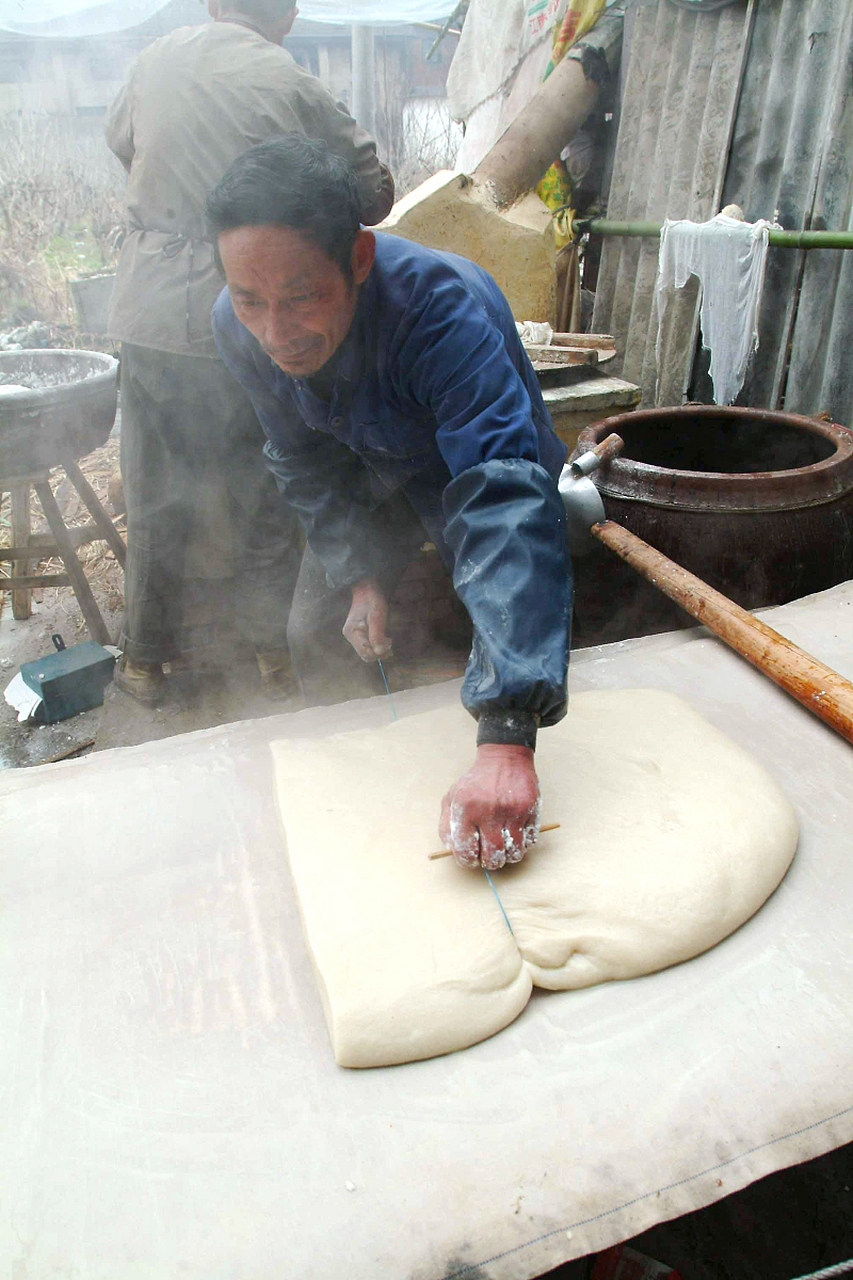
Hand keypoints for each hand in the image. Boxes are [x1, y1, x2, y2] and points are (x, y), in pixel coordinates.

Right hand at [342, 578, 392, 661]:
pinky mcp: (357, 635)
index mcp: (352, 632)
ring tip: (388, 640)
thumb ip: (377, 635)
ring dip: (378, 650)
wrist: (366, 590)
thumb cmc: (371, 601)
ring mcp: (353, 636)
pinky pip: (367, 646)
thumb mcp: (377, 616)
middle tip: (390, 643)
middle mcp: (350, 636)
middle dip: (379, 652)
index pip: (365, 652)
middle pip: (365, 654)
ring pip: (366, 652)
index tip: (389, 644)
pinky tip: (383, 639)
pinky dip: (376, 646)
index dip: (378, 652)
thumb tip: (380, 652)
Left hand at [439, 744, 540, 870]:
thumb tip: (452, 851)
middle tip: (489, 856)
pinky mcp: (530, 810)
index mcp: (466, 810)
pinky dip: (523, 844)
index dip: (469, 861)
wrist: (504, 759)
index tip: (472, 860)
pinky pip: (529, 842)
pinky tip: (516, 835)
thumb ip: (447, 826)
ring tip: (504, 847)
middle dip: (490, 862)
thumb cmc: (476, 782)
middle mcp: (489, 812)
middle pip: (492, 857)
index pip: (466, 851)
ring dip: (508, 856)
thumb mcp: (452, 798)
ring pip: (514, 854)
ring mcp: (512, 811)